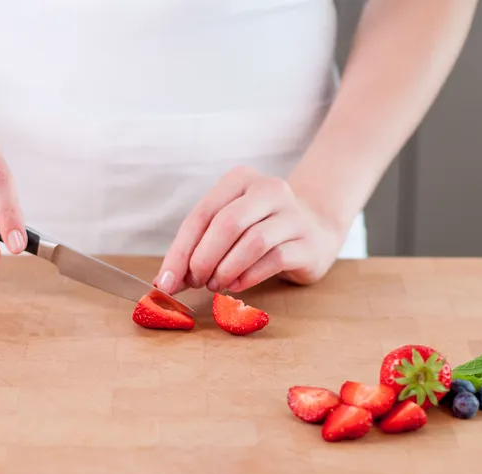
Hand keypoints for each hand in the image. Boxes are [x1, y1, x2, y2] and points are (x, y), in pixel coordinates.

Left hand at [155, 166, 345, 293]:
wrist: (315, 230)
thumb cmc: (259, 230)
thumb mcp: (227, 230)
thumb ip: (197, 250)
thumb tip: (166, 282)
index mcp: (240, 180)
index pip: (202, 214)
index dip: (180, 251)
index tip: (165, 281)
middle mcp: (268, 190)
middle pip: (227, 224)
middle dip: (203, 259)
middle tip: (195, 282)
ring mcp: (292, 214)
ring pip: (252, 242)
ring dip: (226, 269)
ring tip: (216, 285)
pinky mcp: (308, 241)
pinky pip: (275, 259)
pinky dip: (249, 277)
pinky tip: (236, 286)